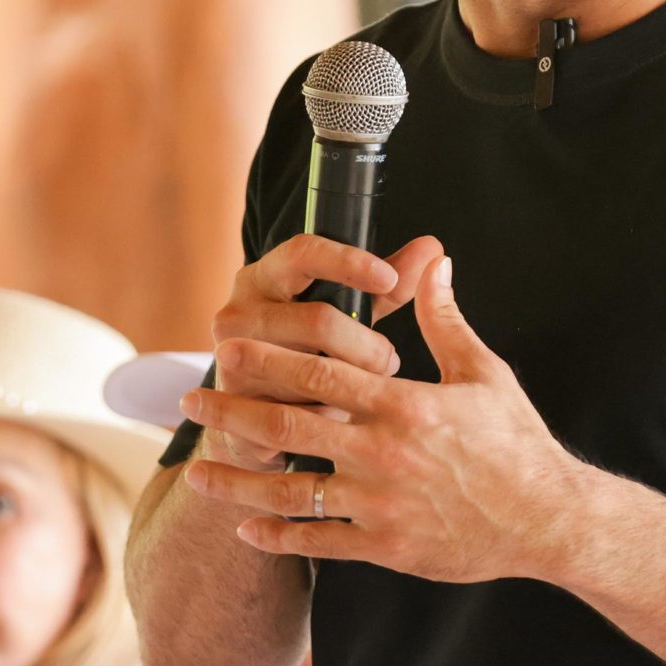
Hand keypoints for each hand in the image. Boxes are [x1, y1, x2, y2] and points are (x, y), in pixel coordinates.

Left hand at [183, 250, 596, 581]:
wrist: (549, 520)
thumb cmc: (518, 443)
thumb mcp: (484, 373)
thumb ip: (444, 318)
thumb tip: (431, 259)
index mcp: (405, 404)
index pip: (322, 373)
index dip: (268, 357)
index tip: (228, 346)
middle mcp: (385, 453)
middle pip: (289, 427)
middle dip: (233, 412)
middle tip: (192, 403)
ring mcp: (382, 504)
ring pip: (291, 492)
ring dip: (237, 482)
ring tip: (197, 473)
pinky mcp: (386, 547)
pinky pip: (318, 543)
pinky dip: (276, 536)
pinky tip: (245, 527)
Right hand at [197, 233, 445, 471]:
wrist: (254, 416)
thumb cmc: (308, 353)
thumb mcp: (344, 312)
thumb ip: (386, 283)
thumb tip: (433, 249)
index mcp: (264, 277)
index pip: (303, 252)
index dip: (349, 262)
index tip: (389, 278)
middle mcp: (239, 310)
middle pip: (317, 319)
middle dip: (366, 345)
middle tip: (388, 361)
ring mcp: (231, 358)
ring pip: (312, 368)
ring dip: (352, 382)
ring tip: (367, 389)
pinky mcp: (235, 403)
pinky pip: (301, 410)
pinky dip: (330, 414)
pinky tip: (338, 415)